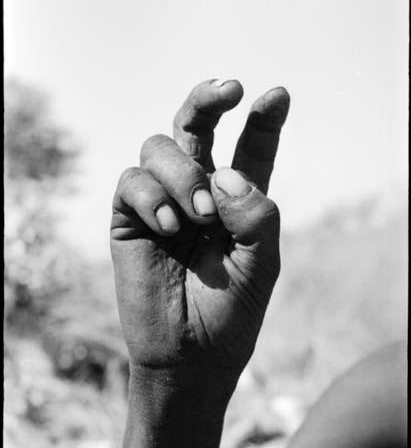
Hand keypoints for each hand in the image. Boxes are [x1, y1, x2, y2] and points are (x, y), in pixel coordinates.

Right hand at [111, 79, 289, 403]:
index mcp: (237, 200)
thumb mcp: (262, 264)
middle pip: (197, 125)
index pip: (250, 147)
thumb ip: (256, 215)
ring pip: (160, 146)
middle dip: (209, 99)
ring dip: (183, 173)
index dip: (263, 119)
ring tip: (201, 217)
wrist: (190, 358)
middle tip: (230, 89)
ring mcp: (162, 203)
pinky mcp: (130, 220)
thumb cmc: (231, 313)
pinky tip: (170, 226)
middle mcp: (198, 192)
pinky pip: (132, 182)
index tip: (277, 95)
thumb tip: (225, 173)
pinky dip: (152, 196)